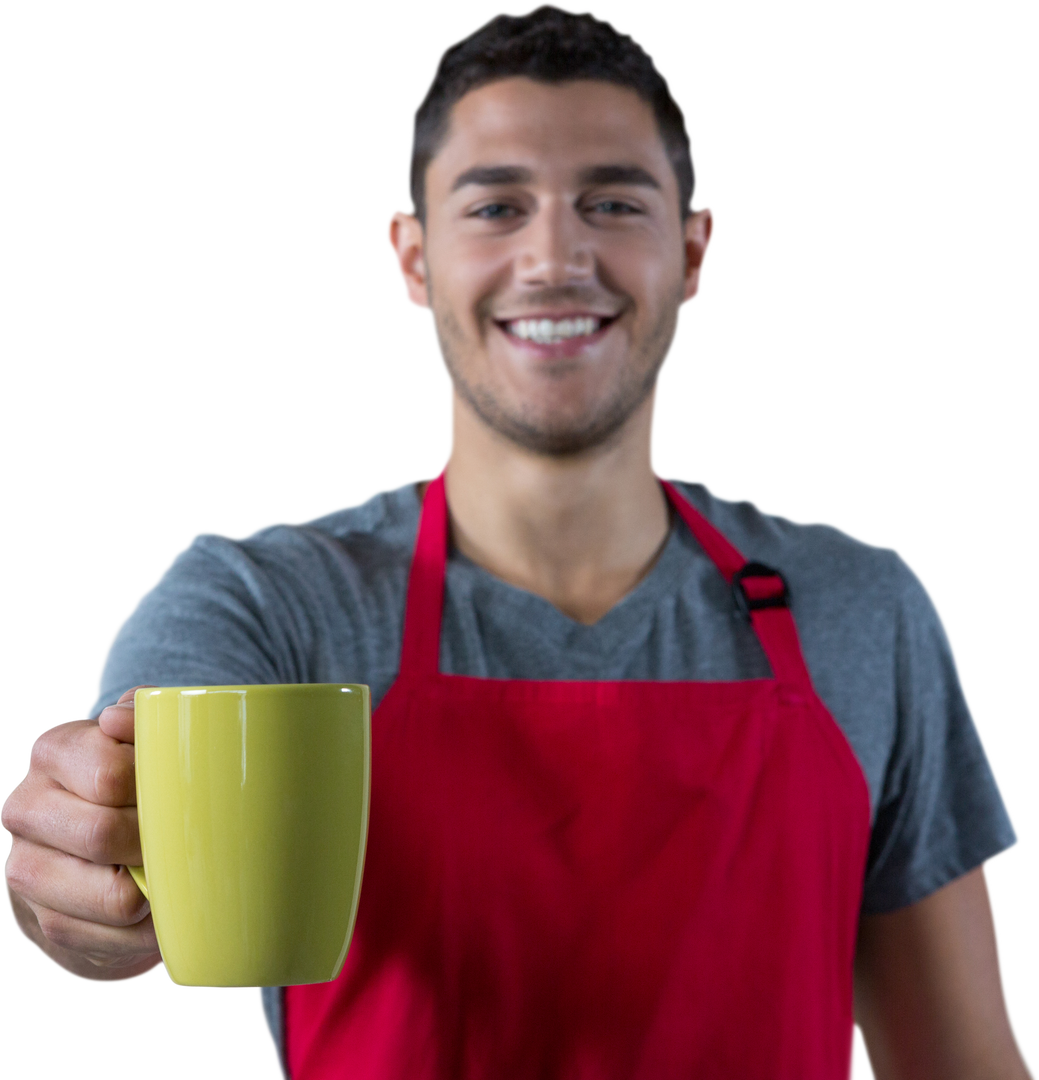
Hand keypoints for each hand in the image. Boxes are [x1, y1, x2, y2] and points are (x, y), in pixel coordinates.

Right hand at [0, 686, 162, 983]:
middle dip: (159, 842)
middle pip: (103, 834)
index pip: (109, 773)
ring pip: (113, 897)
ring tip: (179, 874)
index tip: (187, 791)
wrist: (94, 842)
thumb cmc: (135, 778)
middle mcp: (26, 808)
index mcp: (55, 751)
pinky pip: (112, 939)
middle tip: (191, 838)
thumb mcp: (141, 738)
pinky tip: (160, 908)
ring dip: (160, 891)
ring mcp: (27, 870)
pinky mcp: (45, 923)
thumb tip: (123, 718)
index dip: (158, 788)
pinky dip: (150, 930)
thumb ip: (146, 716)